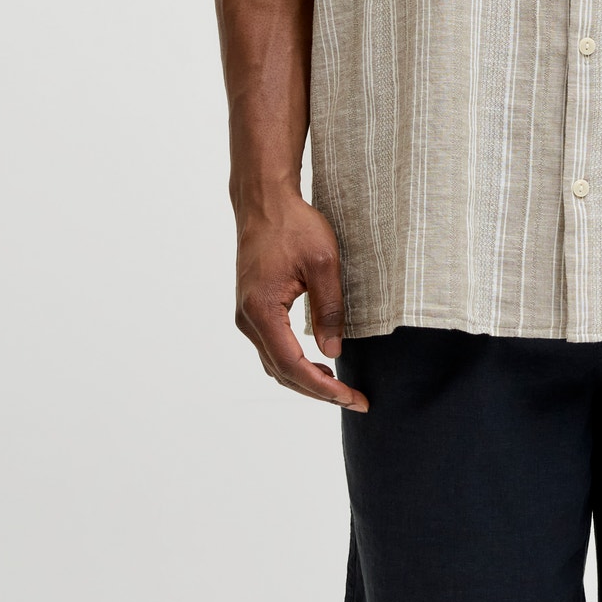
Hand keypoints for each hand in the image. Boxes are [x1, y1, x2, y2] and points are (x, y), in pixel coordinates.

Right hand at [234, 193, 368, 411]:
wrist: (264, 201)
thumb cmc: (294, 225)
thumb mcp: (323, 262)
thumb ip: (329, 308)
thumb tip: (333, 353)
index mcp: (262, 311)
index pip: (293, 365)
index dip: (323, 388)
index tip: (352, 398)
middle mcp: (247, 319)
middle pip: (281, 372)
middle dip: (318, 391)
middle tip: (355, 399)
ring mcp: (246, 315)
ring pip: (274, 364)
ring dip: (305, 380)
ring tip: (340, 389)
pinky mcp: (252, 308)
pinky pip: (272, 348)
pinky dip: (294, 364)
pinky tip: (317, 365)